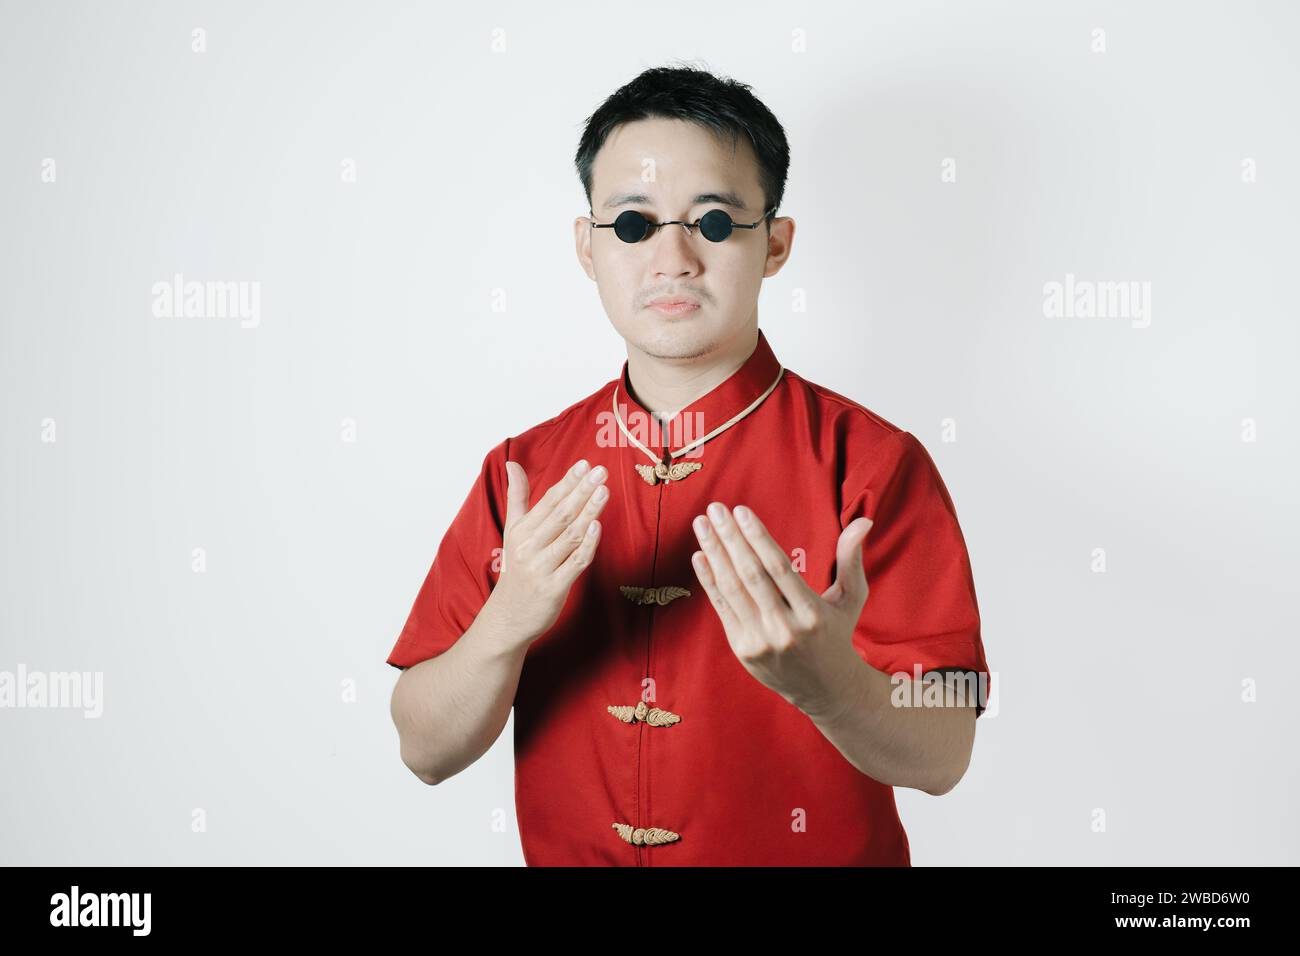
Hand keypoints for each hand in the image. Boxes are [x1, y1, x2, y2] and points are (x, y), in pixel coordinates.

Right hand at [486, 458, 608, 645]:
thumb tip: (512, 463)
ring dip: (589, 512)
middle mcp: (529, 548)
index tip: (584, 464)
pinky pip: (575, 563)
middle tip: (600, 471)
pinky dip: (588, 545)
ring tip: (604, 491)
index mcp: (520, 532)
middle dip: (581, 491)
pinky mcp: (554, 588)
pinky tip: (598, 527)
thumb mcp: (512, 532)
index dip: (567, 482)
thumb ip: (517, 497)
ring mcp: (542, 569)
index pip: (547, 501)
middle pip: (560, 515)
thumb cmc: (516, 569)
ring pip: (570, 536)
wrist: (508, 617)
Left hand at [690, 502, 874, 718]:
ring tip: (702, 525)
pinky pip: (723, 609)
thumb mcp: (851, 598)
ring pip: (733, 590)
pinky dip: (709, 582)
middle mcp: (785, 629)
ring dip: (714, 554)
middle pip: (751, 576)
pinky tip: (700, 556)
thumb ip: (851, 558)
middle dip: (729, 539)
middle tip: (715, 508)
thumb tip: (863, 520)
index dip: (758, 538)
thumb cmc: (837, 633)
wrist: (825, 689)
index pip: (779, 568)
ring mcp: (761, 641)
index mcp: (813, 614)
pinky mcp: (744, 650)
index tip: (741, 512)